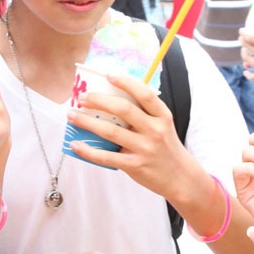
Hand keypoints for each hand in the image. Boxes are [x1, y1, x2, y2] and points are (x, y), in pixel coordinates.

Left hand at [64, 72, 189, 196]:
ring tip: (72, 115)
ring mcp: (144, 149)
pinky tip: (76, 144)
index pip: (144, 94)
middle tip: (82, 97)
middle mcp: (154, 130)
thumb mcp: (163, 126)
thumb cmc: (166, 148)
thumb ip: (145, 114)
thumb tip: (112, 99)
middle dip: (99, 100)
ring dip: (87, 122)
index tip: (108, 76)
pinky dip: (88, 150)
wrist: (180, 178)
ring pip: (110, 131)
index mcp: (162, 117)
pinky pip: (106, 156)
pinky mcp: (135, 166)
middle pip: (123, 109)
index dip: (126, 82)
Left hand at [239, 24, 253, 88]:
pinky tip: (246, 72)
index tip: (241, 30)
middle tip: (241, 38)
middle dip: (243, 42)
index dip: (245, 33)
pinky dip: (248, 74)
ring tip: (244, 51)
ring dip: (244, 55)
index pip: (253, 38)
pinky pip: (253, 76)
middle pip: (248, 48)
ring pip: (247, 60)